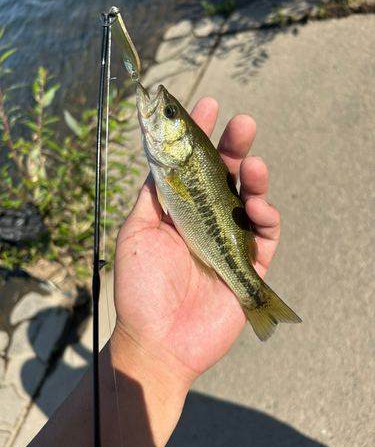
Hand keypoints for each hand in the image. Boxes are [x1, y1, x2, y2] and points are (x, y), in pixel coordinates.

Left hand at [112, 97, 279, 386]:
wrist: (159, 340)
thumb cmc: (140, 289)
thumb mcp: (135, 234)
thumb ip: (151, 198)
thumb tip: (158, 162)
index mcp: (176, 212)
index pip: (190, 166)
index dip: (199, 136)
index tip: (207, 105)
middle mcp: (204, 221)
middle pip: (224, 177)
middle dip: (234, 147)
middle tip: (243, 123)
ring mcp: (228, 241)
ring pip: (248, 200)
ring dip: (254, 179)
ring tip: (254, 165)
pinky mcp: (249, 265)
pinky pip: (265, 235)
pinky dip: (266, 217)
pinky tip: (258, 208)